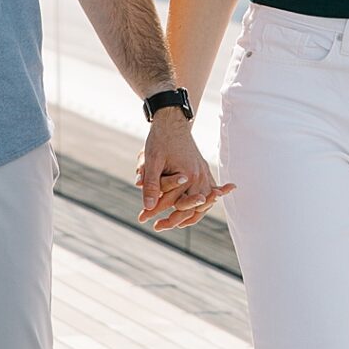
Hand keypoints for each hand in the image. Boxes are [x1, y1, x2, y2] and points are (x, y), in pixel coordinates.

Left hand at [136, 111, 233, 232]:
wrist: (173, 121)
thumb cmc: (161, 140)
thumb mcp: (152, 161)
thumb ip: (151, 184)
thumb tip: (147, 206)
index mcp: (189, 175)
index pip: (172, 202)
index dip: (155, 211)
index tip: (141, 218)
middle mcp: (200, 176)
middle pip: (190, 208)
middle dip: (173, 220)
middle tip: (157, 227)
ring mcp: (204, 173)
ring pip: (202, 204)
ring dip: (189, 216)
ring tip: (173, 224)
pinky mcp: (203, 170)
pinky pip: (207, 193)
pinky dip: (202, 204)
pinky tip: (196, 210)